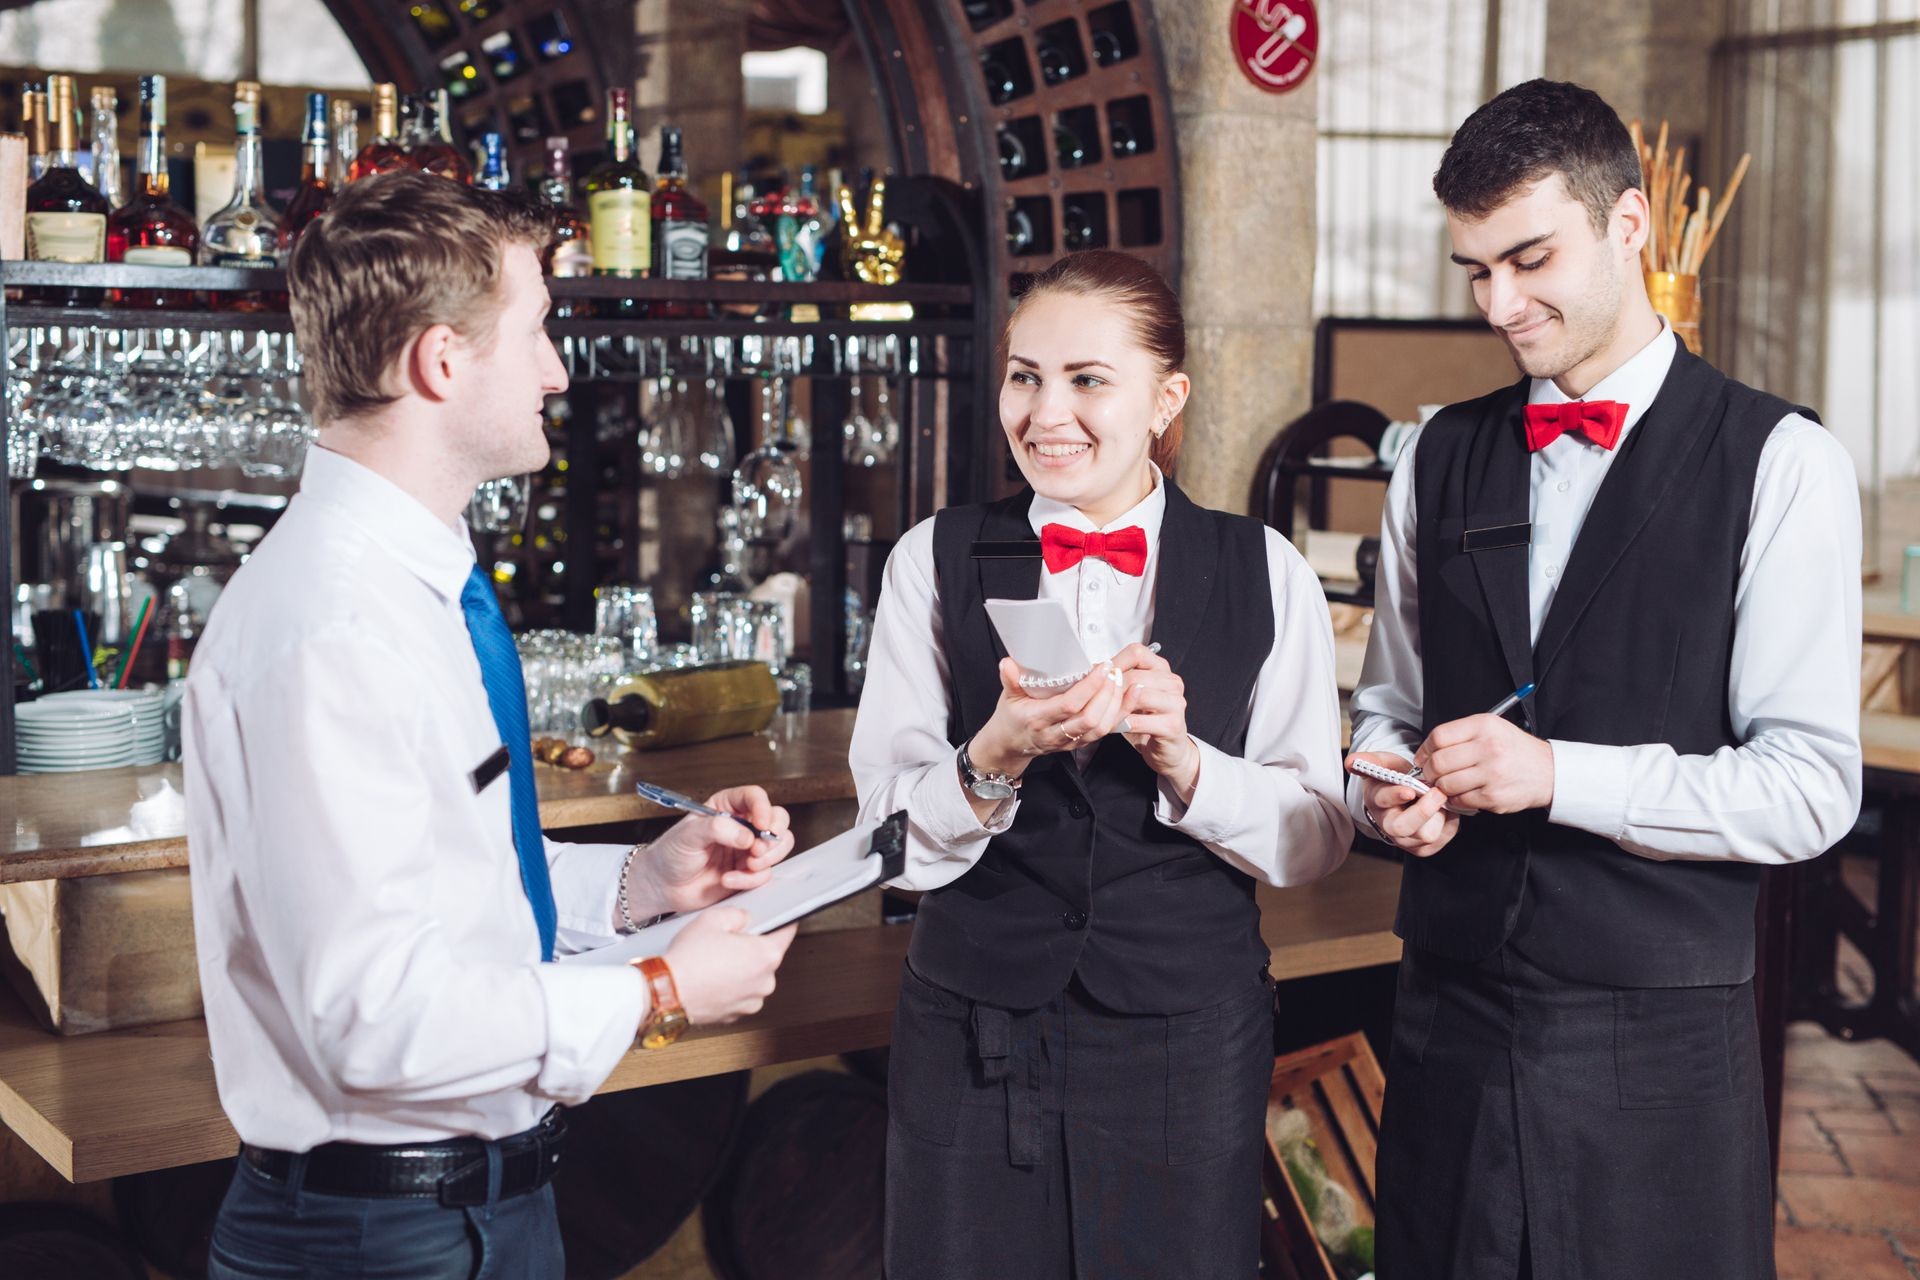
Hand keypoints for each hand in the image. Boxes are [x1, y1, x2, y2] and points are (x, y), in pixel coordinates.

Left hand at [639, 785, 795, 916]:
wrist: (664, 886)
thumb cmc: (670, 854)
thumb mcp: (688, 835)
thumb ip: (717, 829)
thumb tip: (746, 835)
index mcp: (726, 807)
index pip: (754, 797)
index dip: (763, 808)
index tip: (761, 825)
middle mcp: (742, 826)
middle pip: (777, 819)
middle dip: (773, 836)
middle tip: (758, 849)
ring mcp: (747, 849)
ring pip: (779, 846)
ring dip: (768, 858)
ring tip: (748, 865)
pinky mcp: (748, 872)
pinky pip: (765, 873)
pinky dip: (750, 879)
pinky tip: (729, 879)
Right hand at [661, 909, 797, 1024]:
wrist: (666, 992)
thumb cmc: (689, 958)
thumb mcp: (713, 918)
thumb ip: (738, 914)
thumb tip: (745, 918)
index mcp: (766, 955)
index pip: (787, 932)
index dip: (783, 922)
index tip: (781, 918)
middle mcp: (765, 982)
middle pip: (766, 956)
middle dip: (751, 947)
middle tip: (727, 940)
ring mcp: (751, 1001)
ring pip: (752, 977)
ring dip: (740, 969)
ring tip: (714, 960)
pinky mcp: (736, 1015)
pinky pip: (739, 994)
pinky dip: (729, 986)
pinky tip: (710, 977)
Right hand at [967, 658, 1129, 775]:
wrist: (1009, 746)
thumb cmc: (1011, 719)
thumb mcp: (1007, 697)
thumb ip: (1010, 679)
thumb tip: (1007, 662)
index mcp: (1037, 719)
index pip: (1069, 704)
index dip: (1090, 686)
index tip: (1101, 667)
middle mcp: (1055, 733)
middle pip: (1090, 718)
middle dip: (1107, 693)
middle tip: (1114, 671)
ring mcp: (1069, 742)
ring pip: (1101, 728)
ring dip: (1117, 704)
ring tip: (1123, 681)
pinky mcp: (1079, 744)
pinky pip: (1104, 732)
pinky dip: (1119, 714)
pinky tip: (1129, 698)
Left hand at [1109, 643, 1199, 800]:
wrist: (1167, 750)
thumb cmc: (1145, 720)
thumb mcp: (1130, 694)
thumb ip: (1117, 679)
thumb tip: (1091, 670)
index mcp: (1161, 669)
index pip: (1136, 653)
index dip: (1113, 663)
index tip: (1098, 676)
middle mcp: (1172, 682)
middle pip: (1133, 676)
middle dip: (1110, 690)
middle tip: (1094, 700)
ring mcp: (1176, 703)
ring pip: (1137, 696)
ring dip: (1115, 708)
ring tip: (1103, 715)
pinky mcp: (1172, 725)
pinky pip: (1137, 721)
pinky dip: (1120, 724)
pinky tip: (1113, 727)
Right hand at [1346, 751, 1458, 857]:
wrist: (1408, 795)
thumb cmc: (1395, 779)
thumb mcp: (1383, 764)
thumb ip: (1368, 760)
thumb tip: (1350, 762)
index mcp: (1375, 801)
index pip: (1383, 800)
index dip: (1395, 795)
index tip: (1409, 790)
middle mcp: (1387, 825)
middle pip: (1403, 827)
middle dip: (1423, 811)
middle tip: (1438, 793)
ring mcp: (1405, 840)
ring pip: (1427, 834)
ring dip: (1439, 815)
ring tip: (1440, 800)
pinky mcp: (1423, 848)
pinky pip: (1444, 837)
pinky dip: (1449, 822)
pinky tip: (1444, 811)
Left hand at [1414, 714, 1553, 814]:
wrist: (1548, 772)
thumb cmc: (1515, 750)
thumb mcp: (1491, 728)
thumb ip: (1460, 735)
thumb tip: (1427, 750)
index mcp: (1484, 726)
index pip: (1439, 737)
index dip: (1424, 749)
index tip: (1422, 758)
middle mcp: (1489, 748)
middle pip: (1439, 762)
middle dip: (1429, 771)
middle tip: (1432, 774)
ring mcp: (1492, 773)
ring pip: (1446, 784)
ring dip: (1441, 787)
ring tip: (1449, 784)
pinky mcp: (1493, 796)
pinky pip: (1459, 800)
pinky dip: (1456, 799)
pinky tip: (1463, 793)